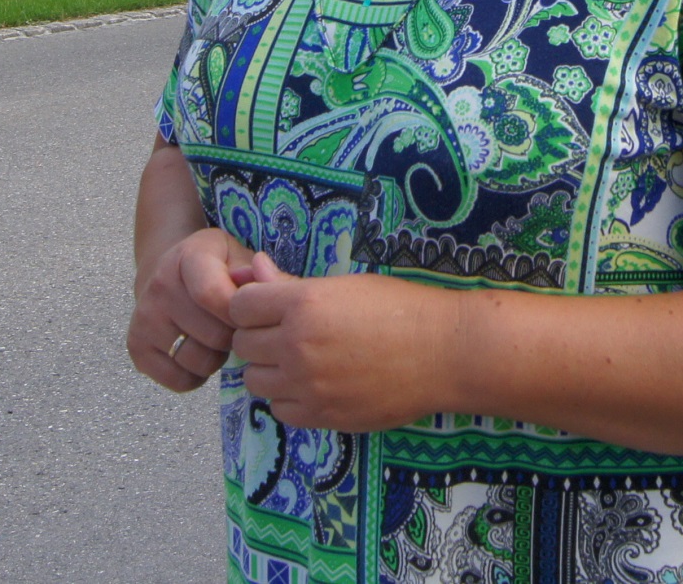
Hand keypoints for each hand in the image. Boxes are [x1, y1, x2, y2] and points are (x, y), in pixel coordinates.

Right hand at [128, 227, 257, 390]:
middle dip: (234, 337)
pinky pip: (180, 380)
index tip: (251, 316)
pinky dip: (197, 375)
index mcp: (188, 257)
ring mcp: (144, 318)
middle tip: (233, 327)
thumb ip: (261, 275)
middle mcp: (159, 285)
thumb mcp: (238, 258)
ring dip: (217, 358)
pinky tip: (198, 351)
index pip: (213, 296)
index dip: (241, 315)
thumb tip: (269, 283)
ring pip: (199, 361)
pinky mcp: (136, 346)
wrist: (165, 273)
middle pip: (214, 336)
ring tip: (215, 338)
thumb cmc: (214, 268)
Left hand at [227, 253, 458, 431]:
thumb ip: (291, 284)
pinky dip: (289, 398)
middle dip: (258, 337)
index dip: (251, 306)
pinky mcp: (322, 415)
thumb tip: (253, 266)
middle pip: (242, 345)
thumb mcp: (344, 286)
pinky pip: (279, 410)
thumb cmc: (399, 308)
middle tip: (285, 334)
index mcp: (303, 304)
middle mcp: (298, 345)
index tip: (268, 309)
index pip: (239, 306)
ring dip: (270, 370)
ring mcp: (308, 385)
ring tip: (299, 361)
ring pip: (254, 381)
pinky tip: (314, 385)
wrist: (443, 352)